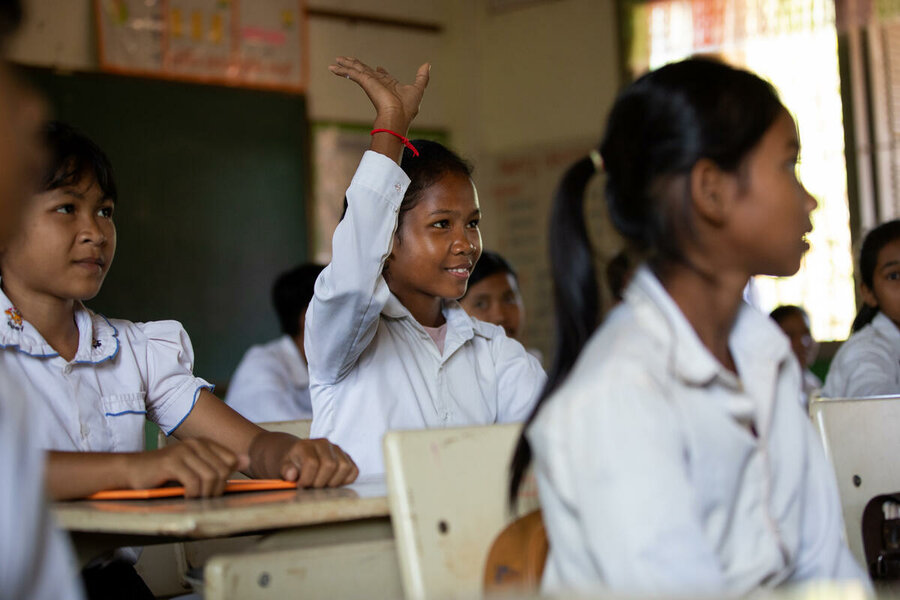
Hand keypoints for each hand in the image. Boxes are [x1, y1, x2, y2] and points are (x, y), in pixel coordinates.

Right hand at [126, 438, 246, 497]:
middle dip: (216, 490)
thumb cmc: (164, 474)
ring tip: (194, 499)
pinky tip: (185, 497)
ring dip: (205, 494)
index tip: (212, 490)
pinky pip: (194, 482)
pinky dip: (193, 494)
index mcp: (204, 444)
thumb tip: (247, 460)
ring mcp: (184, 451)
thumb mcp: (195, 469)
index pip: (231, 461)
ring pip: (210, 477)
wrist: (132, 471)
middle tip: (203, 499)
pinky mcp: (172, 462)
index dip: (225, 479)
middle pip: (222, 470)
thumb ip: (220, 465)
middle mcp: (196, 444)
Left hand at [279, 438, 358, 487]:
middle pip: (330, 465)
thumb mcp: (283, 467)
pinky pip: (354, 470)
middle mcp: (323, 444)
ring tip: (322, 484)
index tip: (301, 485)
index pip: (312, 463)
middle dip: (320, 482)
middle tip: (312, 486)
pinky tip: (333, 482)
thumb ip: (286, 470)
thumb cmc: (291, 464)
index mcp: (306, 445)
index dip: (307, 479)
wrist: (297, 456)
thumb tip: (292, 475)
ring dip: (333, 482)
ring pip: (344, 467)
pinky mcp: (346, 457)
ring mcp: (337, 449)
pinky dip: (345, 480)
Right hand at [328, 57, 429, 133]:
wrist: (397, 117)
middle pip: (365, 71)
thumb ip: (422, 77)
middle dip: (356, 65)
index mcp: (389, 85)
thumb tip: (427, 65)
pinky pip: (352, 73)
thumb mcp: (418, 89)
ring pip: (356, 70)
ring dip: (346, 65)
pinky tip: (333, 68)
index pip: (382, 77)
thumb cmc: (407, 108)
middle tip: (347, 60)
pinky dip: (342, 70)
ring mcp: (370, 83)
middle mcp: (378, 84)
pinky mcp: (365, 82)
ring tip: (336, 60)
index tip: (378, 68)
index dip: (379, 72)